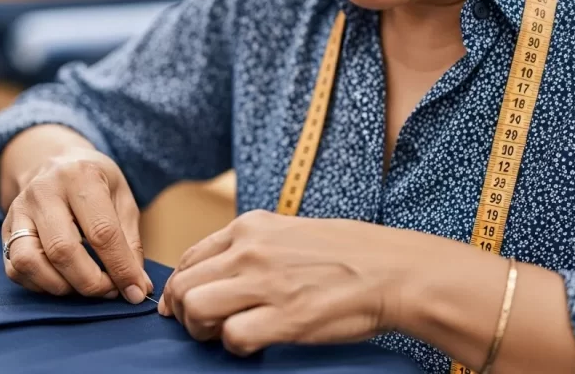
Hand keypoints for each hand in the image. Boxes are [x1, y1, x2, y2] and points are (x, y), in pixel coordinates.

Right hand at [2, 147, 152, 303]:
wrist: (57, 161)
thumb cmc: (96, 183)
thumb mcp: (123, 199)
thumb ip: (131, 243)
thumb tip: (137, 287)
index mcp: (80, 176)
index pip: (101, 232)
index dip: (120, 268)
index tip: (135, 291)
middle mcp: (43, 190)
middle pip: (62, 250)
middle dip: (90, 282)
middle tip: (109, 290)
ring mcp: (19, 209)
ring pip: (29, 261)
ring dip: (60, 286)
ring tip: (82, 286)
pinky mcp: (6, 228)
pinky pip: (15, 268)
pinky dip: (39, 285)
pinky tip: (60, 279)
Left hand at [158, 210, 413, 355]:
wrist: (395, 270)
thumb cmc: (350, 254)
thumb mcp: (290, 232)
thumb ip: (252, 247)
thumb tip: (219, 274)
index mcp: (250, 227)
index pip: (189, 257)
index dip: (179, 287)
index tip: (181, 306)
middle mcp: (250, 250)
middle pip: (183, 284)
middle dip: (183, 312)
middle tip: (202, 327)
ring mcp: (265, 282)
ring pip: (195, 308)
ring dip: (202, 329)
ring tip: (223, 335)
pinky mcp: (285, 316)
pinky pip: (232, 337)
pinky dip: (236, 347)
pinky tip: (255, 344)